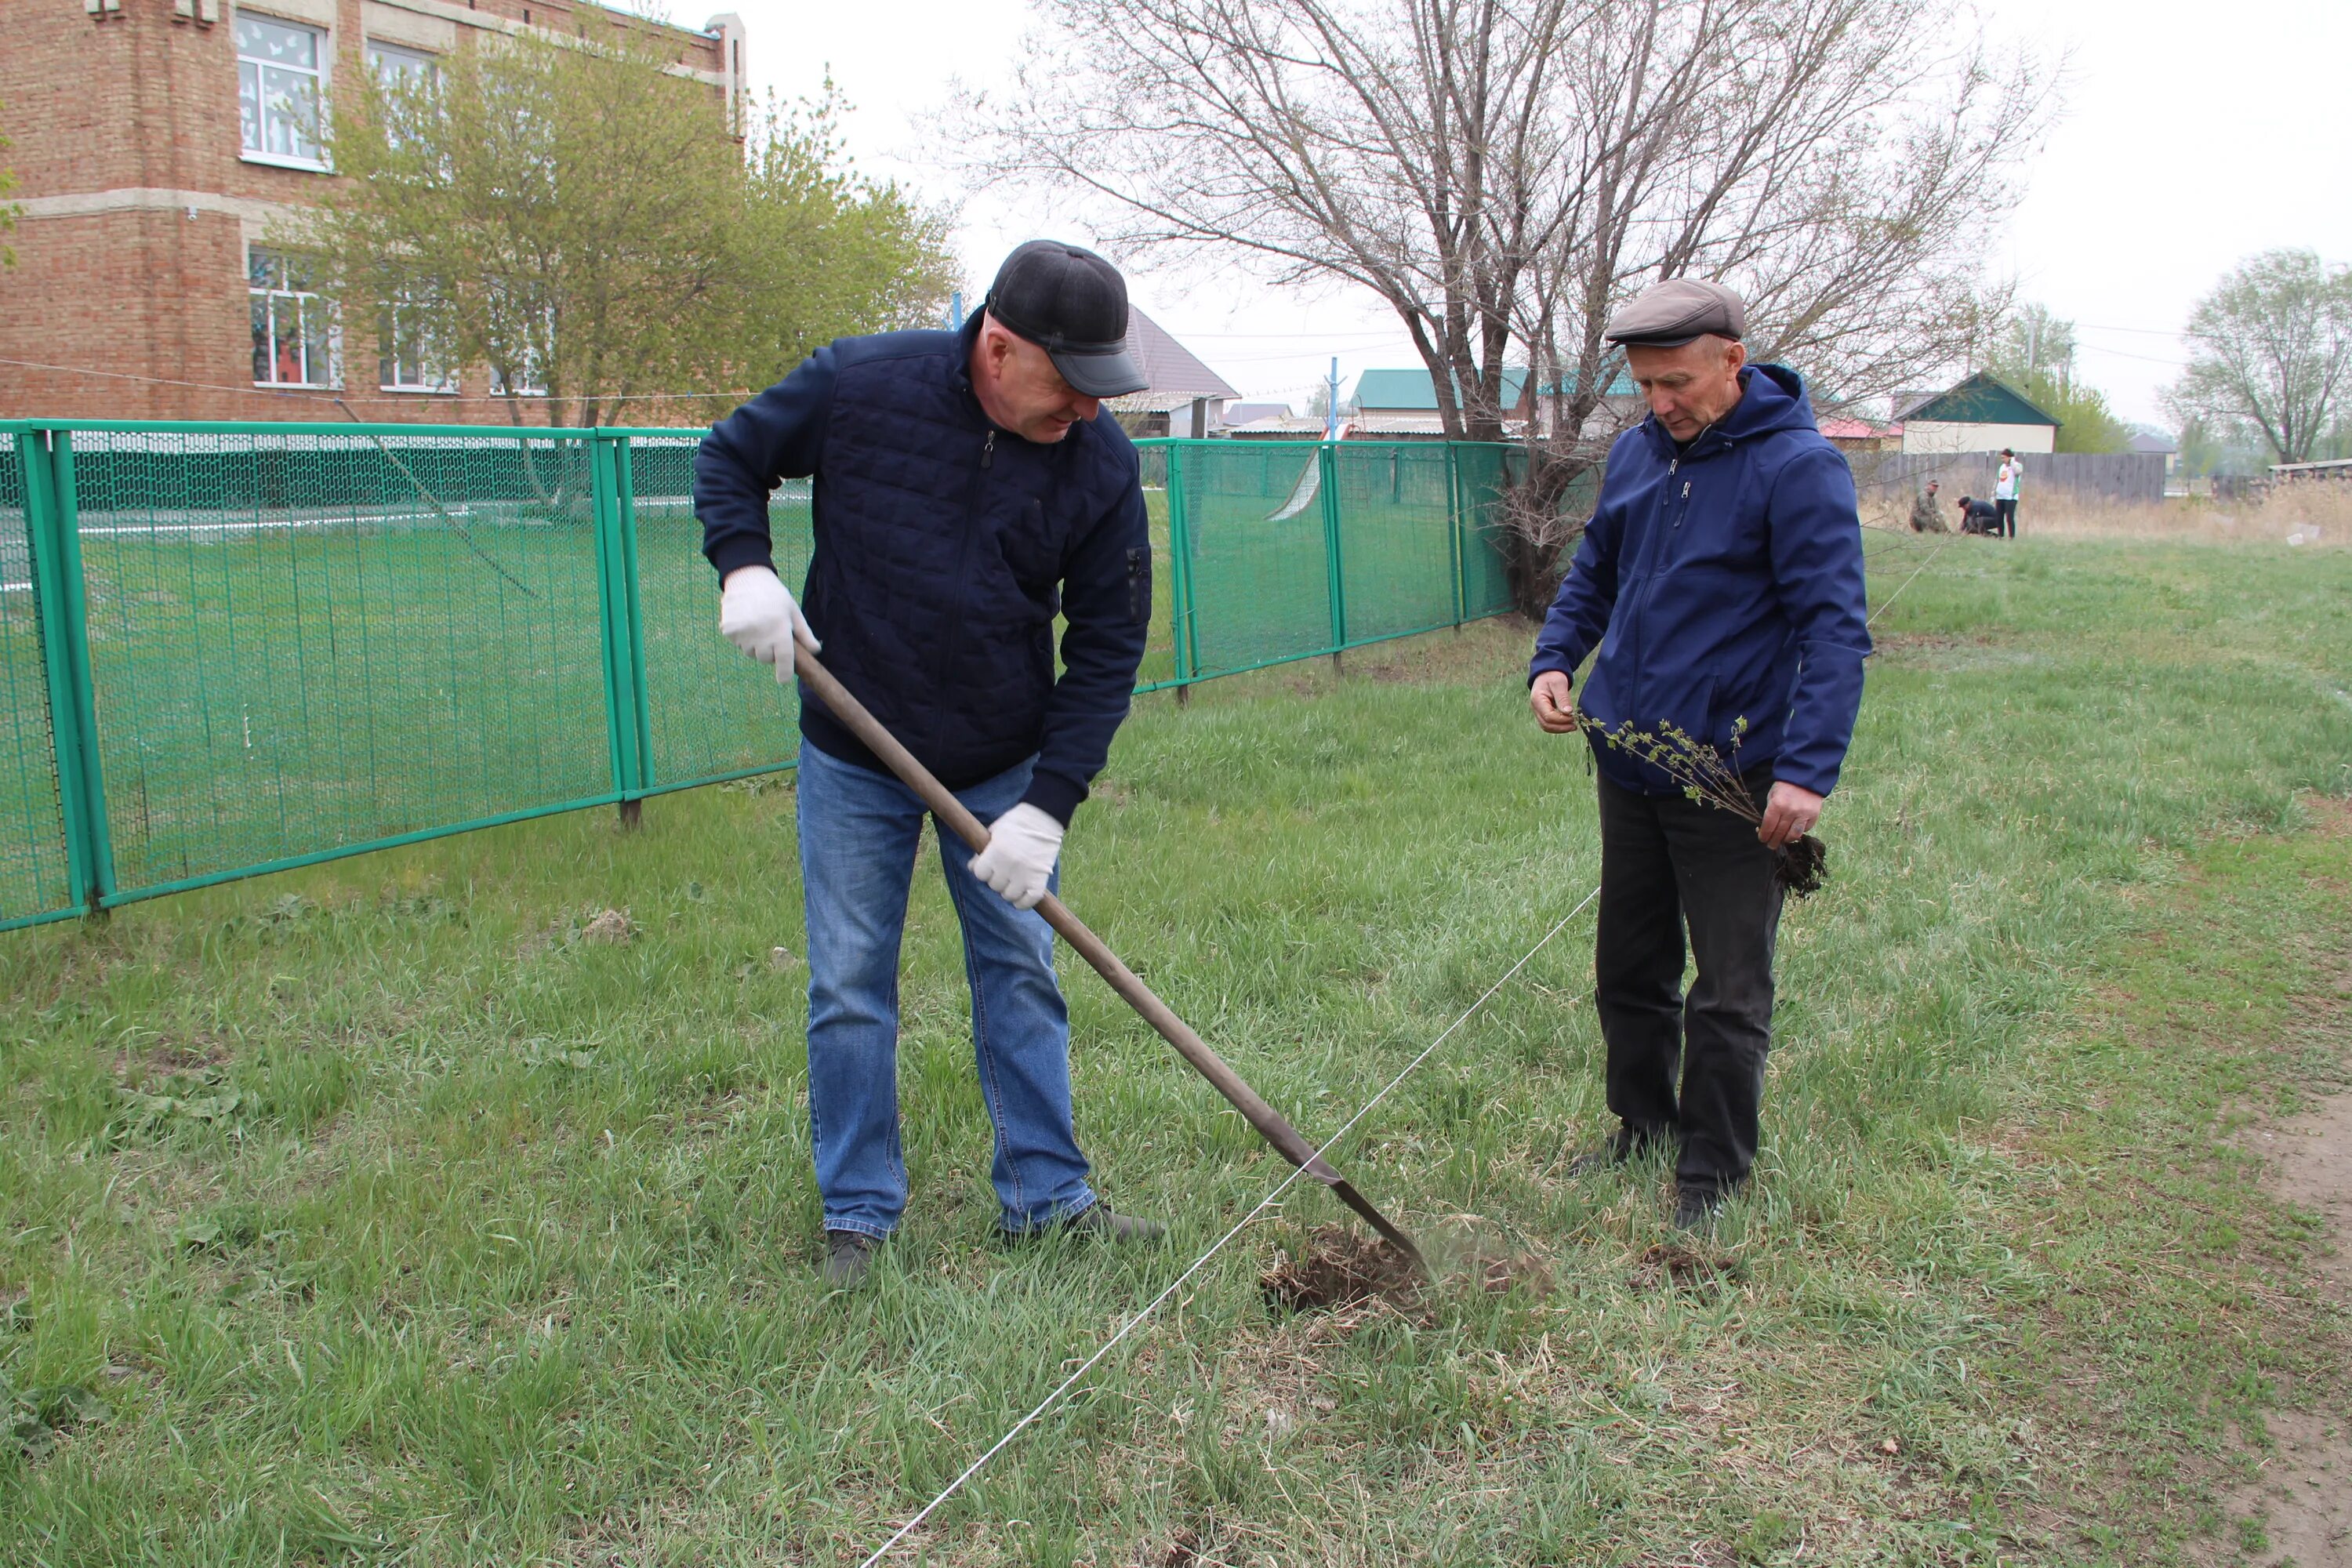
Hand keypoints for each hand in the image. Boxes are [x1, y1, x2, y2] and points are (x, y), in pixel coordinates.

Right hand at [719, 565, 818, 681]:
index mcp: (779, 631)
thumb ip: (804, 634)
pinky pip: (737, 643)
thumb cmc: (775, 595)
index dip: (784, 673)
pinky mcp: (728, 631)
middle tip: (771, 634)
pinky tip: (746, 621)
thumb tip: (816, 651)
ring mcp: (742, 634)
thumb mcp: (793, 612)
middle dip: (770, 652)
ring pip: (750, 652)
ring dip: (755, 645)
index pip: (783, 660)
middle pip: (765, 659)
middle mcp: (760, 635)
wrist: (747, 577)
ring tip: (758, 625)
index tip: (784, 680)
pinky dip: (742, 637)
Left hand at [969, 803, 1064, 909]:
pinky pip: (1028, 901)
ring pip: (1009, 896)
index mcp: (996, 852)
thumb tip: (972, 868)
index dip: (983, 871)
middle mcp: (1009, 866)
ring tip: (1014, 881)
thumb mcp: (994, 832)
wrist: (1043, 818)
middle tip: (1004, 871)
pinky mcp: (1040, 880)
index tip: (989, 867)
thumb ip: (983, 851)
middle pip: (994, 886)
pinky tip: (1022, 896)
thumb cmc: (1016, 823)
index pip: (980, 874)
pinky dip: (1024, 903)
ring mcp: (1025, 875)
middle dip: (997, 880)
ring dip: (1009, 891)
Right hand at [1529, 671, 1578, 733]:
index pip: (1548, 716)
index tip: (1573, 717)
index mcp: (1537, 700)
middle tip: (1574, 725)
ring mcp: (1537, 712)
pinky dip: (1558, 726)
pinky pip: (1548, 724)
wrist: (1547, 674)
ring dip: (1560, 729)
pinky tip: (1567, 724)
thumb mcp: (1559, 684)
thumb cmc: (1553, 676)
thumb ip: (1563, 698)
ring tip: (1572, 726)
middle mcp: (1535, 708)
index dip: (1561, 720)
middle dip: (1561, 727)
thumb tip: (1568, 713)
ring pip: (1546, 727)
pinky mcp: (1542, 713)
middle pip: (1546, 725)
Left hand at [1757, 782, 1823, 847]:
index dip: (1764, 835)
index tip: (1762, 839)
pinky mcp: (1814, 816)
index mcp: (1777, 805)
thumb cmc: (1784, 787)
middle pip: (1780, 833)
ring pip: (1794, 835)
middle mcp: (1790, 811)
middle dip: (1773, 841)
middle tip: (1771, 845)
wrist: (1805, 777)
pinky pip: (1805, 830)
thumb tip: (1765, 828)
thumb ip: (1769, 812)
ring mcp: (1803, 814)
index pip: (1768, 826)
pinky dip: (1798, 832)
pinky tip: (1793, 831)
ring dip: (1786, 840)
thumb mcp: (1772, 796)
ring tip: (1782, 840)